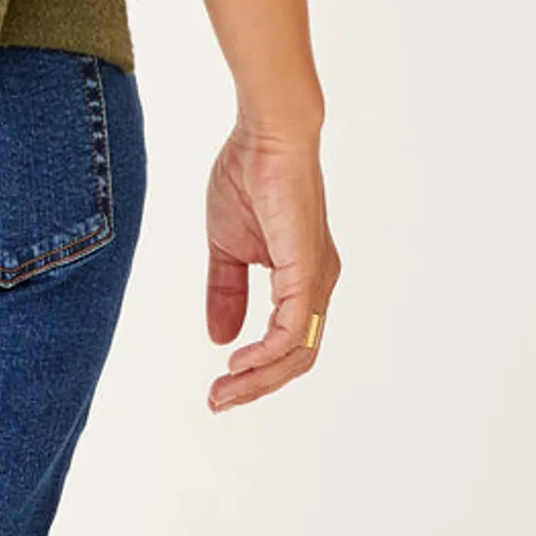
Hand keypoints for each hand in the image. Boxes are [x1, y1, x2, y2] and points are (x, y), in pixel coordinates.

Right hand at [203, 120, 341, 411]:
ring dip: (259, 379)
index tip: (218, 386)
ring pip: (297, 352)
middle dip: (255, 386)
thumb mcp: (226, 244)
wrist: (265, 134)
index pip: (286, 343)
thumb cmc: (248, 175)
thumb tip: (218, 338)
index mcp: (301, 278)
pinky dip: (267, 354)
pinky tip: (239, 361)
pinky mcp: (309, 270)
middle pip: (295, 358)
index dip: (254, 370)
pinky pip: (293, 330)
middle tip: (217, 401)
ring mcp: (317, 279)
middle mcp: (317, 285)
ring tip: (224, 390)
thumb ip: (225, 290)